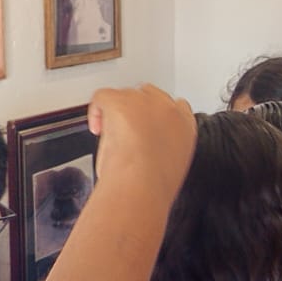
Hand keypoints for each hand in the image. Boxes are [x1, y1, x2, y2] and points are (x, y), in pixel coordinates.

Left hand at [87, 85, 195, 199]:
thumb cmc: (154, 184)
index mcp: (185, 124)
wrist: (142, 185)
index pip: (176, 105)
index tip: (147, 127)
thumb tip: (150, 149)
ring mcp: (144, 102)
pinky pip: (103, 96)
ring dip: (118, 113)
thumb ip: (166, 146)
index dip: (157, 115)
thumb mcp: (174, 164)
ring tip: (112, 136)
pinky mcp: (120, 101)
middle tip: (125, 134)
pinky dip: (96, 110)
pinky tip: (97, 128)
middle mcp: (167, 108)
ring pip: (126, 96)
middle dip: (136, 112)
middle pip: (148, 96)